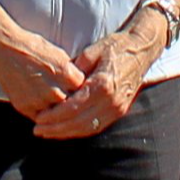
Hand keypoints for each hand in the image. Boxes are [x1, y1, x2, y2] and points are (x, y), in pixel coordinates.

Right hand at [0, 17, 87, 119]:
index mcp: (67, 75)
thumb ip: (71, 71)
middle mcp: (55, 90)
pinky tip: (41, 104)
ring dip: (56, 110)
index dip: (81, 91)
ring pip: (55, 114)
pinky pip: (39, 117)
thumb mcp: (59, 53)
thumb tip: (80, 82)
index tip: (80, 91)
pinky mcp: (25, 107)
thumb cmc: (31, 47)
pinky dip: (41, 113)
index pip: (83, 91)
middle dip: (70, 102)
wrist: (3, 48)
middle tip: (66, 97)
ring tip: (51, 100)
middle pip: (70, 105)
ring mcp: (39, 101)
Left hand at [35, 16, 167, 139]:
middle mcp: (111, 101)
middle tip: (38, 130)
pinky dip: (80, 131)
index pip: (73, 108)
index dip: (55, 116)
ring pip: (88, 128)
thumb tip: (58, 83)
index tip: (39, 119)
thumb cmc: (115, 46)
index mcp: (102, 85)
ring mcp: (117, 108)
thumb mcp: (91, 52)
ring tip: (48, 133)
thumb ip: (74, 69)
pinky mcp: (120, 111)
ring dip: (67, 133)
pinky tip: (67, 130)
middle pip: (79, 123)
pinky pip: (97, 126)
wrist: (141, 49)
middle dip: (57, 129)